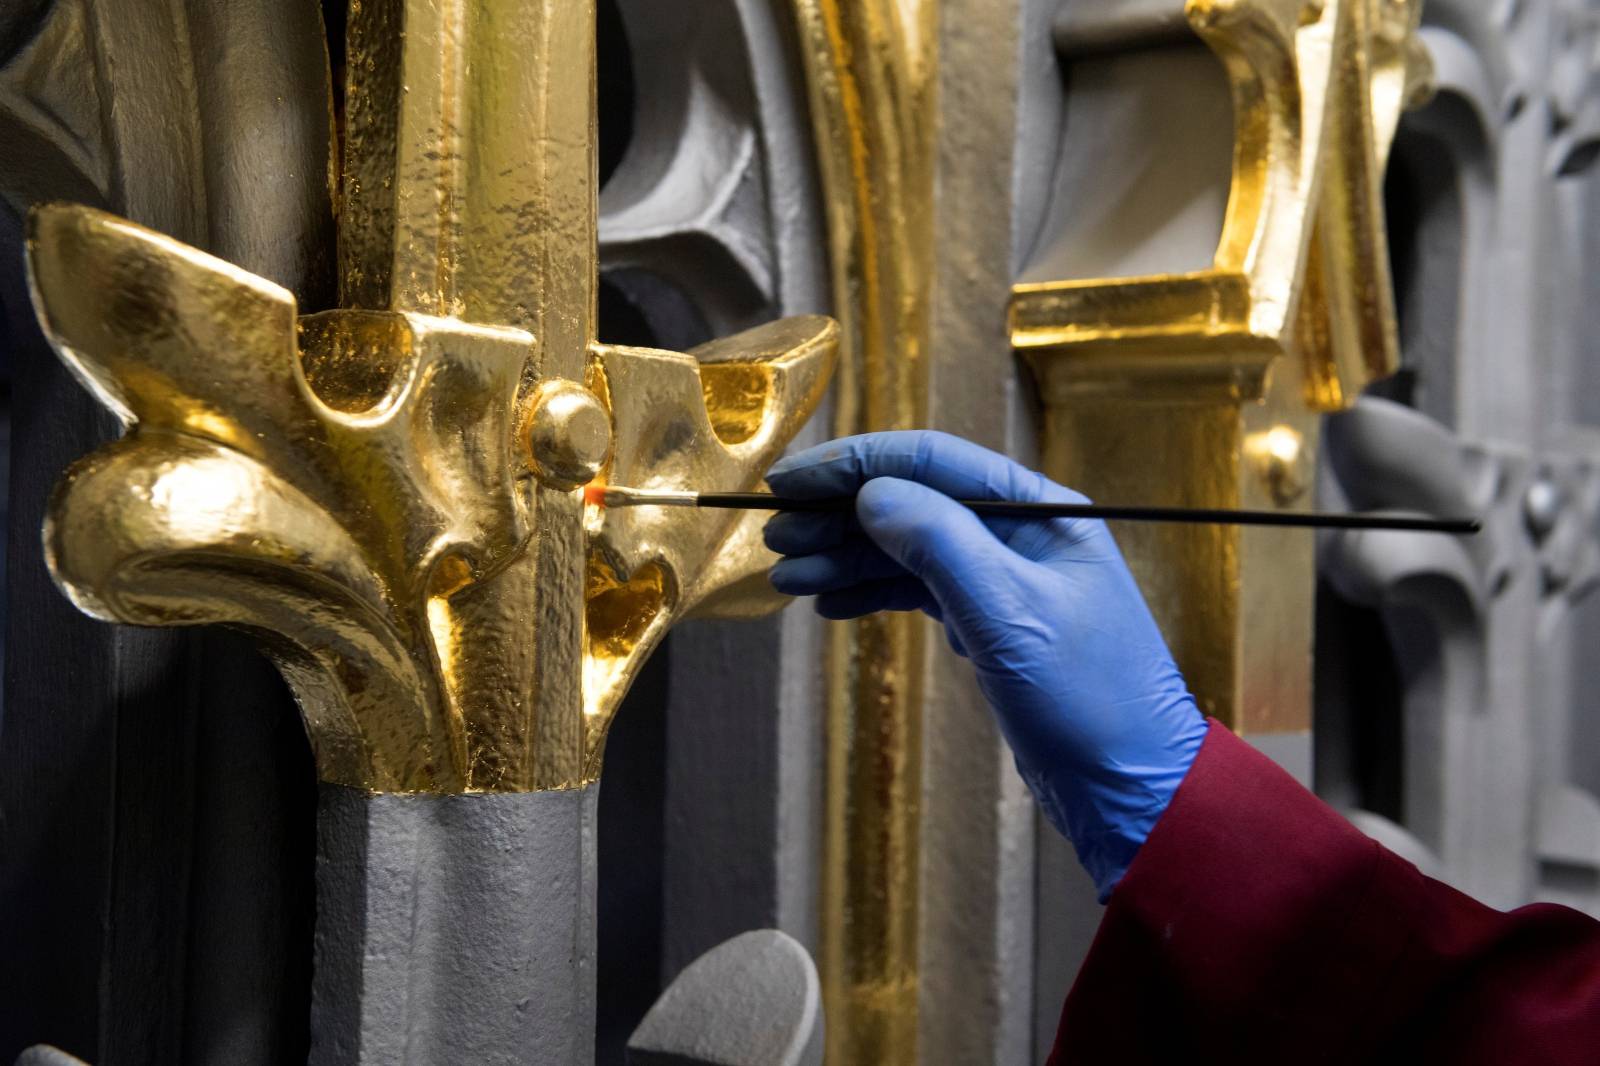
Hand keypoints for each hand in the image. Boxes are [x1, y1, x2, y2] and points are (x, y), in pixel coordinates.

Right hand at [764, 431, 1208, 898]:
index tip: (787, 481)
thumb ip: (943, 547)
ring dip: (845, 557)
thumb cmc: (1093, 702)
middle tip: (774, 536)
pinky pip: (918, 590)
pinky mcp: (991, 623)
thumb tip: (874, 494)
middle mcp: (1020, 533)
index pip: (931, 461)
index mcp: (1039, 510)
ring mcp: (1003, 578)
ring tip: (788, 576)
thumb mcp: (1012, 619)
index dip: (853, 464)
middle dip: (839, 515)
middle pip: (911, 501)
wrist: (1133, 788)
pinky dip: (871, 594)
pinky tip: (830, 604)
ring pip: (908, 548)